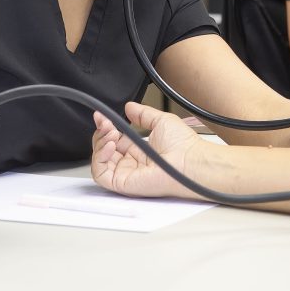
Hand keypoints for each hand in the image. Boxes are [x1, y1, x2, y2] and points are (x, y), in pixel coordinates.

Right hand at [91, 102, 206, 199]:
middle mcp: (130, 162)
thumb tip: (129, 107)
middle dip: (101, 132)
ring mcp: (125, 173)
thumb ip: (143, 113)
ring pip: (99, 160)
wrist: (190, 161)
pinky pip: (100, 175)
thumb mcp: (161, 120)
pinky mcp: (122, 183)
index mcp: (138, 149)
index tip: (101, 116)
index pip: (113, 139)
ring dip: (99, 144)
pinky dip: (99, 159)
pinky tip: (109, 145)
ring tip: (111, 133)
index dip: (105, 127)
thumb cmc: (183, 145)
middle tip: (106, 123)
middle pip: (103, 148)